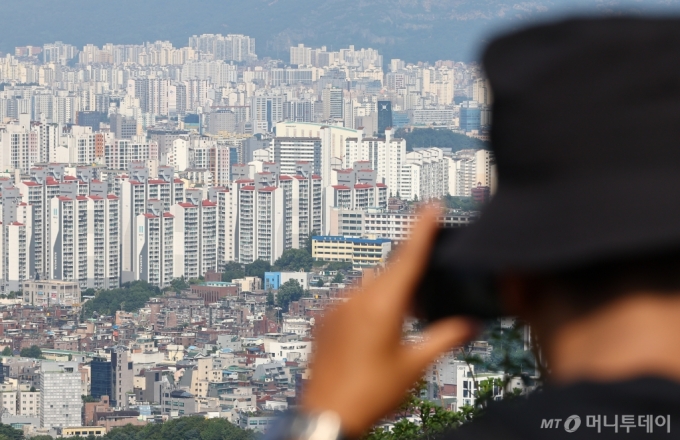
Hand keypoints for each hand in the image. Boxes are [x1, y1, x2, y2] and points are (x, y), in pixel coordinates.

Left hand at [302, 205, 478, 437]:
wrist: (327, 414)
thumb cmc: (370, 393)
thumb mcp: (415, 365)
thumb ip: (445, 338)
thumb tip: (470, 325)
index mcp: (382, 305)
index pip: (409, 257)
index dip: (423, 230)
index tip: (432, 207)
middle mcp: (356, 298)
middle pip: (390, 270)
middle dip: (409, 271)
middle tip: (424, 292)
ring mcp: (336, 307)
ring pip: (369, 284)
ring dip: (387, 291)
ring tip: (400, 320)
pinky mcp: (325, 319)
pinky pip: (351, 298)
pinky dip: (367, 304)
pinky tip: (374, 330)